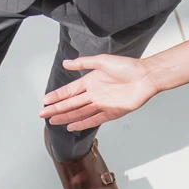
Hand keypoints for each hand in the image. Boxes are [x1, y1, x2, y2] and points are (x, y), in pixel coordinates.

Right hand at [41, 54, 157, 130]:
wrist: (145, 76)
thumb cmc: (127, 67)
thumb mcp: (102, 61)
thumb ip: (83, 63)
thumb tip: (66, 63)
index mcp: (91, 81)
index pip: (69, 91)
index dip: (57, 96)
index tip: (45, 101)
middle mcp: (94, 94)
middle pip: (71, 103)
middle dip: (56, 109)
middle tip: (43, 114)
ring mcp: (102, 104)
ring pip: (79, 113)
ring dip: (66, 117)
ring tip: (53, 121)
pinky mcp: (111, 113)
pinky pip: (93, 120)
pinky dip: (82, 124)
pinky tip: (72, 126)